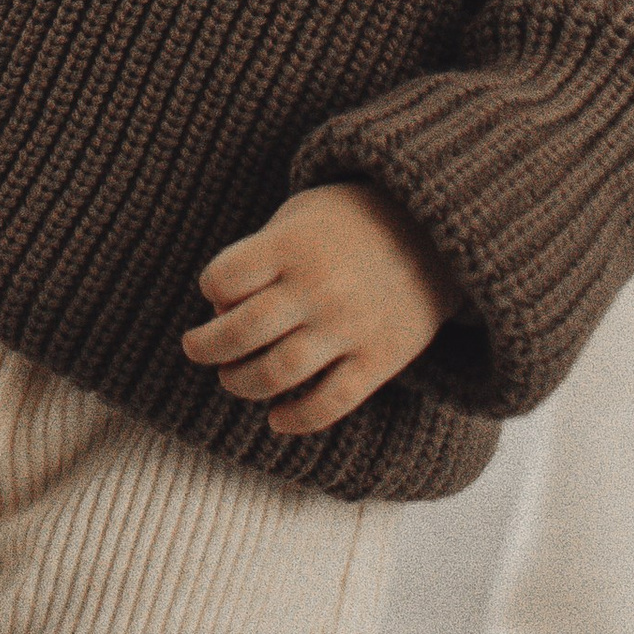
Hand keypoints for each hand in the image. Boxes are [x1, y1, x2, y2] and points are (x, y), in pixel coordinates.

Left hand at [182, 183, 462, 435]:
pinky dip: (296, 419)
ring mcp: (349, 327)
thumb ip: (261, 254)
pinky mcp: (380, 359)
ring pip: (276, 374)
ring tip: (231, 378)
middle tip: (197, 348)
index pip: (223, 279)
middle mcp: (317, 288)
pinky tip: (276, 418)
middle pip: (240, 332)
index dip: (211, 289)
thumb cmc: (352, 221)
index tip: (216, 293)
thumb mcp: (301, 215)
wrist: (436, 231)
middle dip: (207, 347)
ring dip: (242, 383)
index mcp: (292, 245)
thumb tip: (221, 308)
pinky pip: (329, 404)